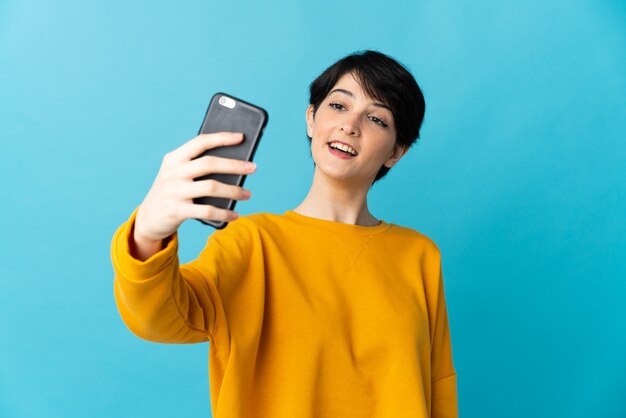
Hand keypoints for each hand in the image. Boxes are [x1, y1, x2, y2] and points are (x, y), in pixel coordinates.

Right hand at [134, 132, 255, 243]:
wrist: (148, 218)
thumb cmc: (173, 192)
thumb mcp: (179, 175)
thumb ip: (198, 167)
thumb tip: (235, 164)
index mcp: (173, 158)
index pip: (200, 142)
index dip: (221, 138)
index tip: (241, 137)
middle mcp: (172, 172)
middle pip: (209, 163)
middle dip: (234, 165)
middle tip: (253, 167)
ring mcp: (174, 191)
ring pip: (211, 187)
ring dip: (234, 191)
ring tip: (247, 194)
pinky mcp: (176, 211)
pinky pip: (207, 211)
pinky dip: (224, 213)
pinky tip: (235, 214)